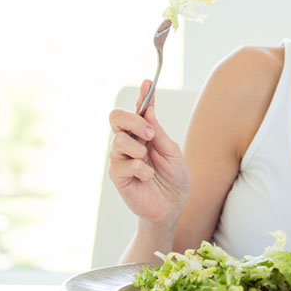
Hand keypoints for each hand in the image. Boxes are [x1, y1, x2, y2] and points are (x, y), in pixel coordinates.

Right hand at [107, 79, 191, 229]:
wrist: (172, 208)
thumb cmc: (174, 181)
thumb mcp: (172, 152)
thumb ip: (159, 132)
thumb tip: (148, 111)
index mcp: (144, 134)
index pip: (139, 111)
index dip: (143, 95)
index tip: (149, 82)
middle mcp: (130, 143)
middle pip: (117, 118)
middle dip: (132, 120)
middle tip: (150, 133)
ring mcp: (121, 159)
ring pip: (118, 140)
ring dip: (138, 148)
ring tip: (148, 160)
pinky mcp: (118, 176)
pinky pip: (124, 164)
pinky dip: (141, 169)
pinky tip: (147, 177)